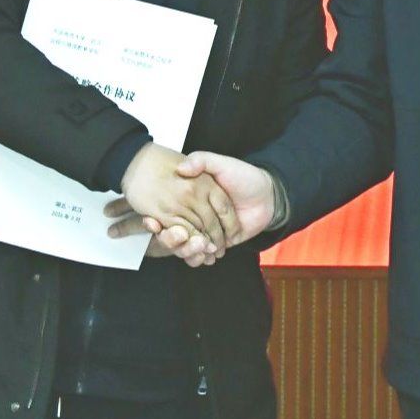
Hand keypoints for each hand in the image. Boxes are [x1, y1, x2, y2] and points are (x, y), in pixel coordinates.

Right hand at [127, 152, 280, 265]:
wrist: (269, 195)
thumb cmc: (244, 176)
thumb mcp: (221, 164)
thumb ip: (202, 161)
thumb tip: (181, 167)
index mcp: (190, 199)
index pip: (166, 213)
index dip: (156, 220)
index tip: (150, 221)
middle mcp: (195, 216)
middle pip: (173, 234)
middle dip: (171, 239)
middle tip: (177, 237)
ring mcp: (206, 231)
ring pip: (185, 247)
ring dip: (186, 250)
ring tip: (196, 246)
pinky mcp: (218, 243)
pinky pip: (203, 255)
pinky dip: (200, 257)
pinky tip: (204, 255)